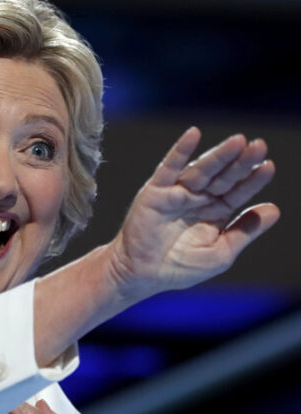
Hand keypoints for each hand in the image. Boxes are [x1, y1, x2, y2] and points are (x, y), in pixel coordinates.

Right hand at [108, 127, 278, 299]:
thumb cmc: (179, 268)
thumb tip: (275, 209)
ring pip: (201, 170)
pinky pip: (169, 167)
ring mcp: (177, 193)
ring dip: (219, 155)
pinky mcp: (156, 192)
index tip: (269, 167)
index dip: (253, 180)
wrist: (142, 275)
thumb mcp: (221, 253)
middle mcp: (198, 198)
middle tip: (259, 147)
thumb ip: (245, 231)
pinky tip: (194, 134)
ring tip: (238, 142)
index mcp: (215, 212)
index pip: (238, 191)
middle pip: (223, 176)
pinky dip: (180, 150)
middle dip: (241, 162)